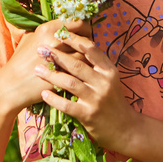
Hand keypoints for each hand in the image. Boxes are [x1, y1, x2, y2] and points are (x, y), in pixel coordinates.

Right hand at [0, 19, 92, 115]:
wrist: (13, 85)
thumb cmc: (20, 61)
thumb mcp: (30, 39)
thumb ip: (48, 31)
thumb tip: (64, 26)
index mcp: (48, 28)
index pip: (78, 23)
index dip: (85, 28)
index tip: (85, 33)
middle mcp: (56, 41)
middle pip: (85, 39)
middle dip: (88, 44)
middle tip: (88, 48)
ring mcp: (62, 59)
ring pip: (86, 55)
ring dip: (88, 58)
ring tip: (86, 61)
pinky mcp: (64, 75)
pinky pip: (82, 71)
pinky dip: (84, 71)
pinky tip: (82, 72)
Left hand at [33, 30, 134, 150]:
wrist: (125, 128)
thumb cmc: (112, 100)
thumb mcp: (109, 79)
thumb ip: (95, 65)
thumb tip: (76, 45)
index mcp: (109, 70)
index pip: (91, 49)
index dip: (74, 39)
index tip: (59, 33)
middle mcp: (104, 82)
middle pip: (77, 64)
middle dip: (57, 55)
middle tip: (41, 49)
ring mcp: (96, 99)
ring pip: (70, 83)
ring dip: (51, 75)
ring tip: (37, 69)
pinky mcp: (88, 114)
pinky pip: (67, 105)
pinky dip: (53, 98)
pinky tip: (43, 93)